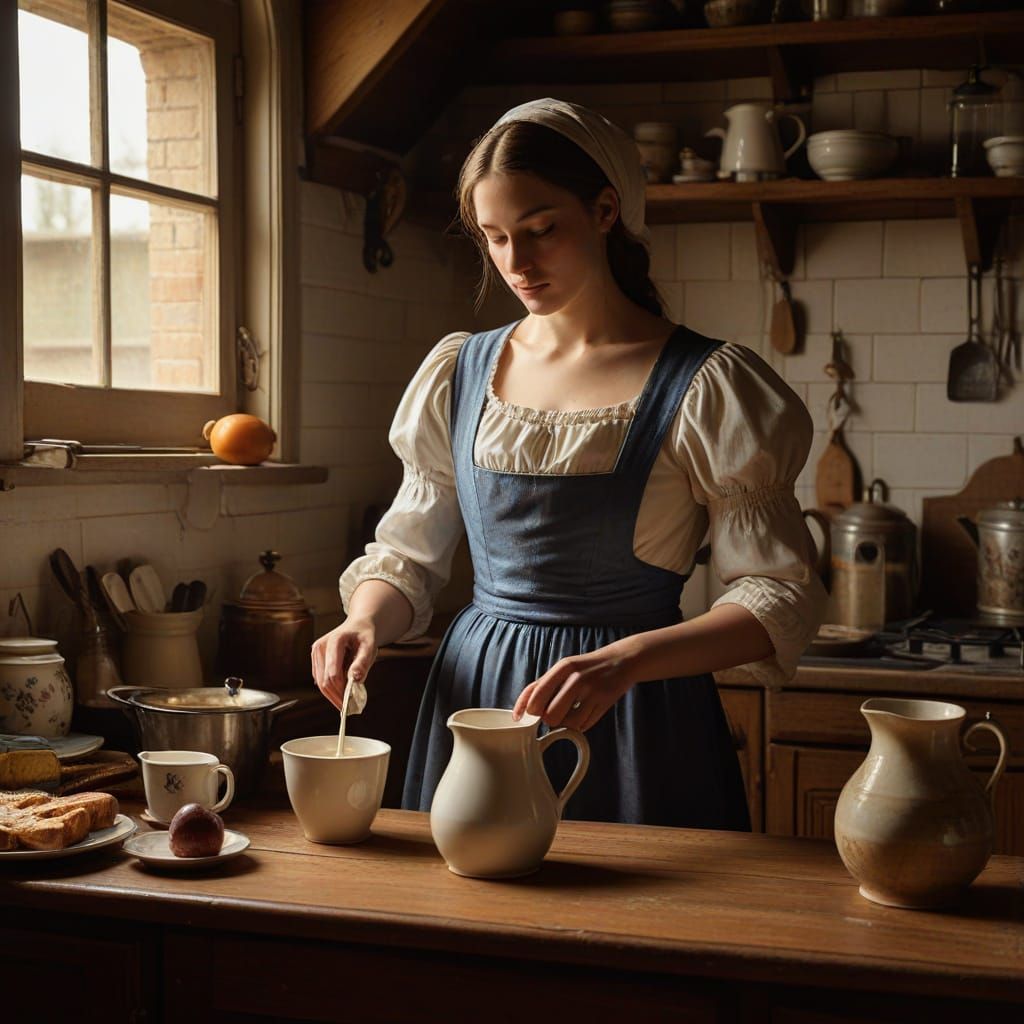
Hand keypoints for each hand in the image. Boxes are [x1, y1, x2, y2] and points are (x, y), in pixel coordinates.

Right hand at [311, 618, 376, 711]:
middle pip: (324, 681)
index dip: (341, 691)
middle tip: (350, 709)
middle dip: (336, 697)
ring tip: (347, 703)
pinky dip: (331, 689)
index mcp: (334, 641)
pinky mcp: (316, 660)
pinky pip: (321, 680)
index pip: (333, 674)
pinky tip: (343, 692)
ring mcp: (316, 654)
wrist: (358, 625)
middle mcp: (320, 647)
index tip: (350, 704)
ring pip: (320, 683)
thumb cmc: (365, 635)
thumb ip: (362, 661)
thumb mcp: (370, 645)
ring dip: (333, 695)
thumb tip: (355, 679)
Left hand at [512, 646, 635, 731]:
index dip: (525, 709)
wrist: (621, 660)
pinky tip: (585, 712)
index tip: (520, 719)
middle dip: (549, 719)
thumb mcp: (565, 667)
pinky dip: (582, 724)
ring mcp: (592, 691)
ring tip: (572, 712)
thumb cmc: (587, 666)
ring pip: (568, 723)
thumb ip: (545, 683)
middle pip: (550, 715)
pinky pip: (585, 725)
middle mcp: (576, 678)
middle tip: (555, 713)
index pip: (536, 692)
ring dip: (567, 723)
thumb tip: (525, 705)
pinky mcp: (604, 703)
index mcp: (563, 667)